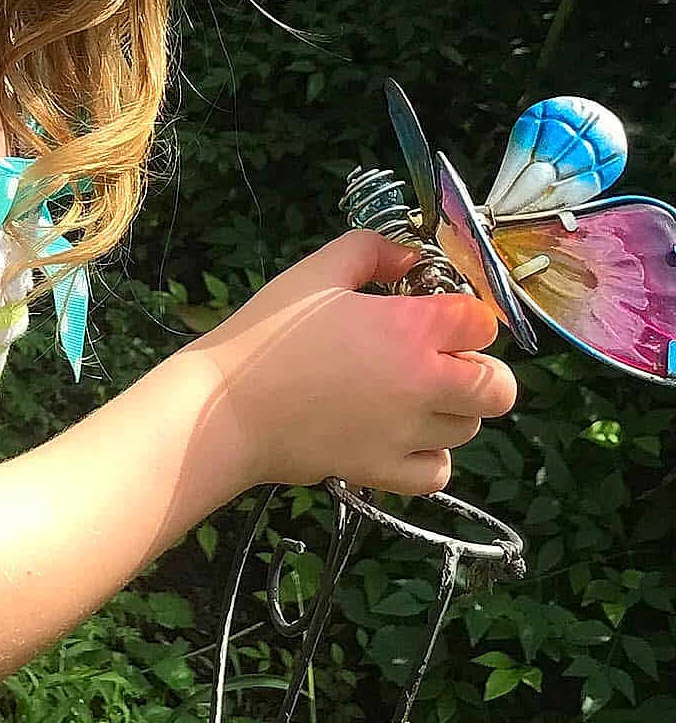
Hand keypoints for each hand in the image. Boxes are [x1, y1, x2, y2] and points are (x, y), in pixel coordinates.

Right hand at [194, 231, 518, 495]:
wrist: (225, 407)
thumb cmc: (266, 335)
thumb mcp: (314, 272)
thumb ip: (369, 251)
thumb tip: (408, 258)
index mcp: (409, 329)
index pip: (482, 322)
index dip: (464, 314)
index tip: (438, 314)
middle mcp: (421, 384)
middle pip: (498, 386)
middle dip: (479, 368)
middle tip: (439, 358)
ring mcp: (406, 434)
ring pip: (468, 427)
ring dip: (451, 408)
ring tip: (408, 393)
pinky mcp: (385, 471)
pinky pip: (438, 470)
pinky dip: (430, 455)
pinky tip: (400, 433)